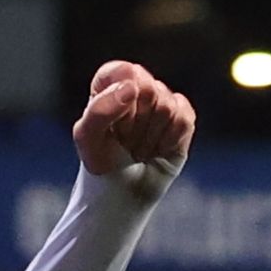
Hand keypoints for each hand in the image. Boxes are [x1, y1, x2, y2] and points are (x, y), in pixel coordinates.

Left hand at [73, 60, 193, 181]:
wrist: (122, 198)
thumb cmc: (101, 166)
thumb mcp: (87, 139)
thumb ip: (99, 109)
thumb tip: (132, 87)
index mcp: (110, 85)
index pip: (121, 71)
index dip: (120, 99)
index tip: (113, 125)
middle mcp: (138, 90)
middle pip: (148, 88)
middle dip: (136, 123)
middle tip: (125, 141)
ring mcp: (162, 104)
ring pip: (167, 105)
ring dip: (150, 137)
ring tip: (138, 151)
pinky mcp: (182, 121)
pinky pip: (184, 119)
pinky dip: (169, 141)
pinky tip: (157, 152)